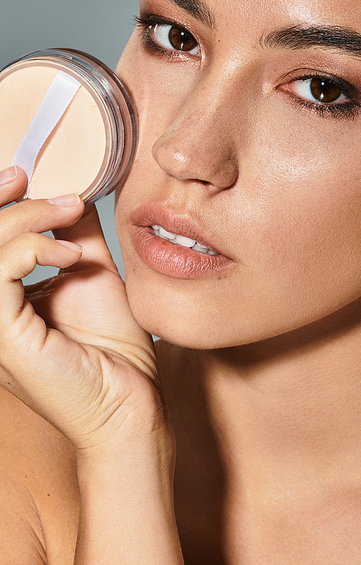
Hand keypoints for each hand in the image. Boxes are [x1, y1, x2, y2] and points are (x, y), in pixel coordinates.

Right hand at [0, 166, 164, 455]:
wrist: (131, 402)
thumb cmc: (113, 348)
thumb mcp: (91, 274)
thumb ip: (74, 236)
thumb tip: (71, 192)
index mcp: (2, 299)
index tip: (24, 173)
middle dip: (4, 202)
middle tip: (41, 184)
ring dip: (25, 220)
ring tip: (69, 214)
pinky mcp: (4, 338)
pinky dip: (31, 249)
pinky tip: (69, 255)